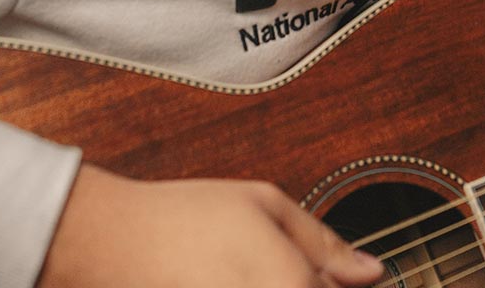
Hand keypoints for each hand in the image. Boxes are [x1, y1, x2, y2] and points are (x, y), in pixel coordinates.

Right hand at [38, 164, 384, 287]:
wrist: (110, 244)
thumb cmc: (187, 217)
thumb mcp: (265, 205)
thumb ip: (324, 242)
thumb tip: (374, 272)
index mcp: (292, 286)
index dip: (345, 286)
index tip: (340, 277)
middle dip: (312, 285)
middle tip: (286, 267)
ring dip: (284, 287)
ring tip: (252, 268)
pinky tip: (235, 278)